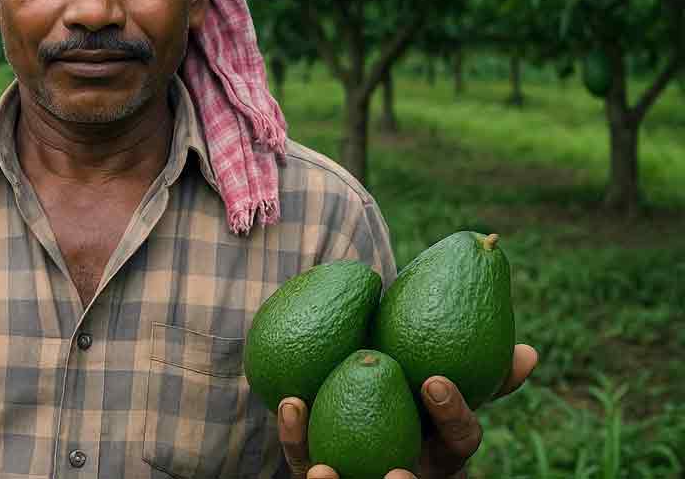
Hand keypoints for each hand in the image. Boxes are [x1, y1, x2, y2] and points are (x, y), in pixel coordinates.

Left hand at [278, 344, 538, 478]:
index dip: (453, 415)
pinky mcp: (317, 470)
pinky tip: (289, 403)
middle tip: (395, 472)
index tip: (435, 380)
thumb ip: (485, 373)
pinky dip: (296, 437)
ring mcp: (361, 473)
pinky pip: (303, 461)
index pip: (460, 440)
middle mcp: (404, 468)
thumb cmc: (416, 389)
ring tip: (325, 472)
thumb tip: (530, 353)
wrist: (361, 402)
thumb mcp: (446, 384)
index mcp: (440, 448)